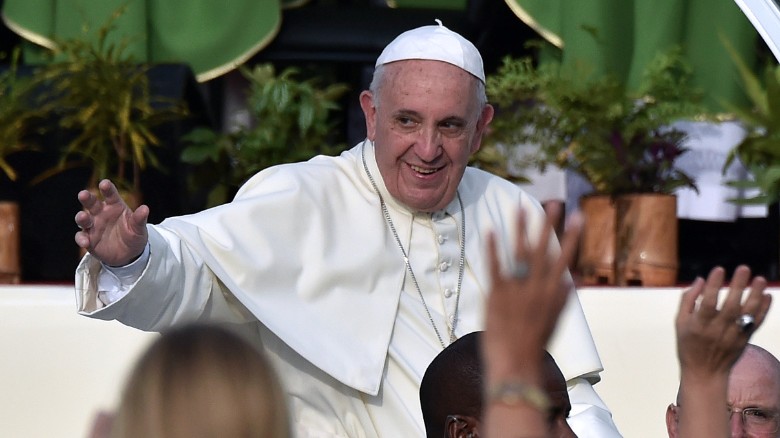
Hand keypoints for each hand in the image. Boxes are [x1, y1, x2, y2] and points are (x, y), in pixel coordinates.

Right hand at [74, 179, 149, 265]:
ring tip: (84, 217)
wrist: (129, 254)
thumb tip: (145, 208)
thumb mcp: (139, 228)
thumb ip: (139, 219)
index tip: (104, 183)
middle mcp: (101, 213)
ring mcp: (93, 226)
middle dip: (87, 198)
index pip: (110, 194)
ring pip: (83, 219)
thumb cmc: (134, 235)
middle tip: (83, 194)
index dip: (107, 188)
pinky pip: (81, 237)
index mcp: (115, 206)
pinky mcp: (88, 238)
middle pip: (91, 203)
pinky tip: (85, 242)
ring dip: (82, 217)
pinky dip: (81, 239)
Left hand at [483, 203, 581, 377]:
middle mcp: (538, 288)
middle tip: (554, 203)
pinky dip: (494, 248)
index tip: (578, 218)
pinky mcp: (497, 295)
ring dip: (521, 228)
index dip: (572, 237)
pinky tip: (492, 229)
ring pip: (520, 252)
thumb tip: (572, 283)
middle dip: (550, 225)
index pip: (565, 259)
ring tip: (522, 206)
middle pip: (544, 250)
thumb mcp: (555, 322)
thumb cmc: (534, 345)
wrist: (515, 364)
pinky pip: (495, 266)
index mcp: (553, 294)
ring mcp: (517, 290)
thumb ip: (562, 300)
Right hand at [676, 265, 771, 381]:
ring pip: (747, 314)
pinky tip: (767, 295)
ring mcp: (733, 335)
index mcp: (699, 325)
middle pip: (731, 306)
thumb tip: (700, 279)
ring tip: (760, 279)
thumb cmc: (688, 345)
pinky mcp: (744, 340)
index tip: (718, 269)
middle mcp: (717, 330)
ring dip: (755, 295)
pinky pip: (756, 323)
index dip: (713, 286)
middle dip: (738, 286)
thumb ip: (688, 300)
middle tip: (744, 268)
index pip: (707, 303)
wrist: (705, 373)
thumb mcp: (680, 323)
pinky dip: (764, 310)